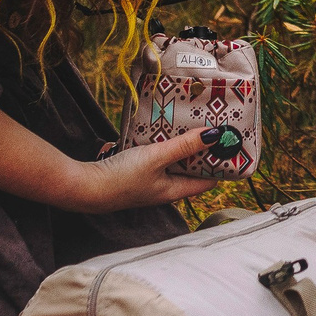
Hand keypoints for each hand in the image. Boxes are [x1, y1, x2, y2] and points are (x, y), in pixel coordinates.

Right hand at [62, 131, 221, 212]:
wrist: (84, 187)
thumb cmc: (121, 178)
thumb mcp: (156, 157)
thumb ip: (183, 146)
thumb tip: (215, 136)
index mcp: (174, 191)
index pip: (207, 182)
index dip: (221, 166)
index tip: (231, 146)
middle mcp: (163, 189)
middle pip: (189, 170)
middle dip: (200, 151)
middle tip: (211, 126)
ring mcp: (147, 182)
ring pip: (171, 162)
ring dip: (179, 146)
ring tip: (188, 123)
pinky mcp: (132, 173)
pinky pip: (154, 157)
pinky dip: (160, 145)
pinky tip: (157, 130)